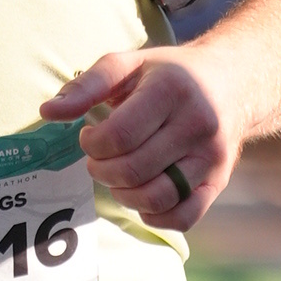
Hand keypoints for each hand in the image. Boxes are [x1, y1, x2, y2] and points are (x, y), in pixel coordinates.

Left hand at [44, 48, 228, 229]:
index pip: (119, 136)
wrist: (232, 82)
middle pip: (133, 170)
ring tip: (119, 177)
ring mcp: (212, 157)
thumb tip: (47, 112)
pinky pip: (184, 217)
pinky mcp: (219, 180)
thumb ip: (86, 86)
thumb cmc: (168, 74)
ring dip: (124, 195)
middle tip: (99, 159)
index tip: (89, 136)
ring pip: (156, 198)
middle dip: (102, 171)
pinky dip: (155, 216)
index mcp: (171, 91)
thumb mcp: (128, 64)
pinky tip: (143, 196)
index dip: (92, 145)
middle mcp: (197, 124)